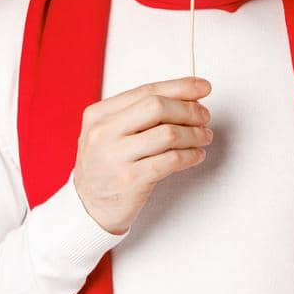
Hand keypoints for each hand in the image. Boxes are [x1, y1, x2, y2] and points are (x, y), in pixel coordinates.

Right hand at [71, 76, 213, 234]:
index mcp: (98, 114)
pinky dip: (190, 155)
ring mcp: (116, 156)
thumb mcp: (109, 132)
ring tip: (203, 136)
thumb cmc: (106, 166)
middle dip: (189, 109)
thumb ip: (138, 113)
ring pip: (168, 134)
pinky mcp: (131, 180)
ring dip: (194, 134)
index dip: (180, 87)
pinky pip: (171, 161)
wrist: (89, 207)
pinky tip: (196, 155)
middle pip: (157, 106)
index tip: (203, 87)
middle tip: (204, 116)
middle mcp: (103, 132)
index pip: (146, 91)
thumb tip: (186, 96)